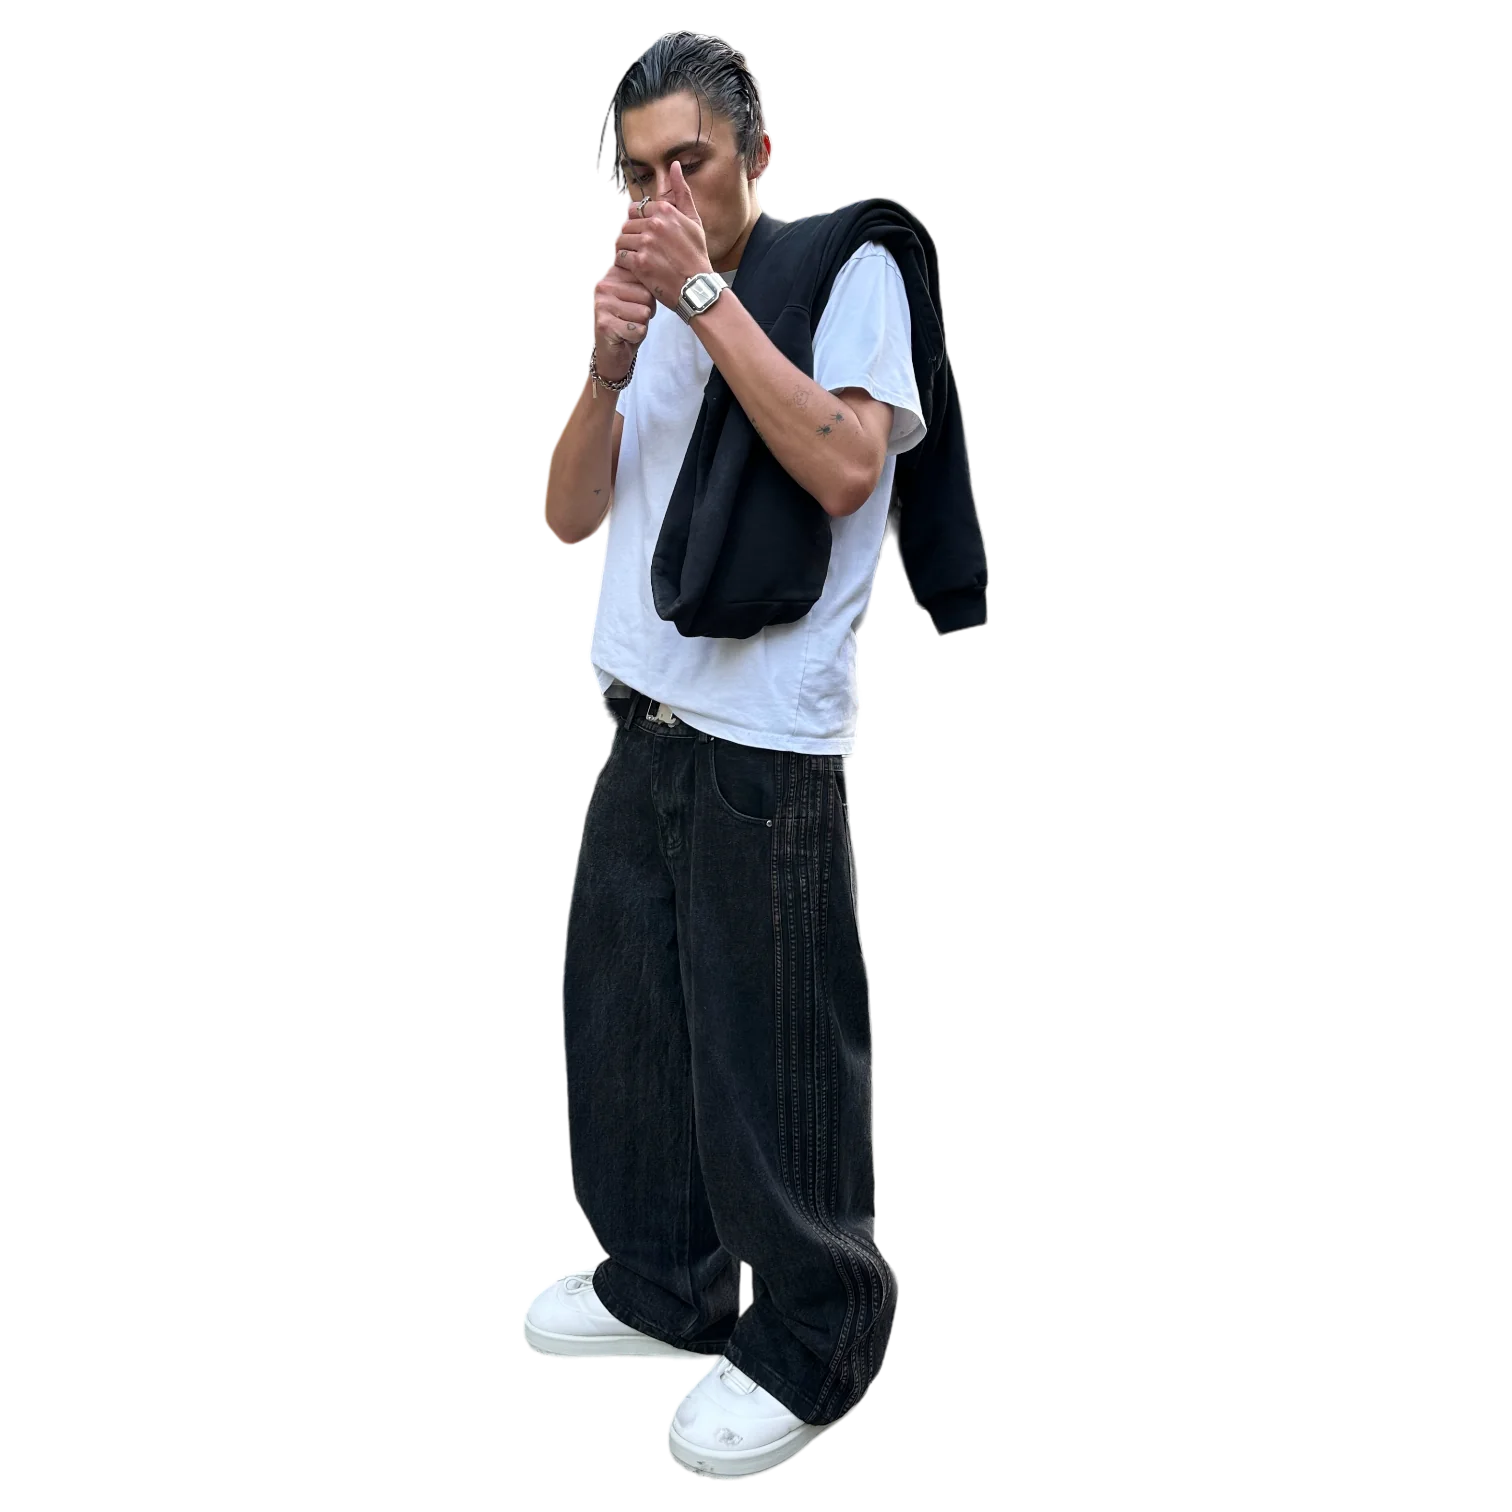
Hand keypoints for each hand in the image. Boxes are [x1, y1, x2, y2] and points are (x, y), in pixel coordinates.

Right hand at [592, 260, 656, 379]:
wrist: (610, 354)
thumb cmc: (624, 323)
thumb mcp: (633, 297)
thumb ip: (641, 283)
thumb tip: (659, 275)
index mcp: (609, 274)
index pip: (643, 277)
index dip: (646, 295)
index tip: (634, 303)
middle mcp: (602, 286)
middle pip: (646, 295)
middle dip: (646, 311)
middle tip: (631, 319)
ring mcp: (602, 305)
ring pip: (644, 312)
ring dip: (641, 324)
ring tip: (628, 327)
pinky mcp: (605, 325)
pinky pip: (639, 329)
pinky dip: (636, 337)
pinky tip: (625, 337)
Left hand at [611, 160, 712, 314]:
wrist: (697, 286)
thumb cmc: (696, 255)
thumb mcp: (694, 220)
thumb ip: (681, 192)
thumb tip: (674, 165)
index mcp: (665, 211)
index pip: (636, 210)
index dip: (639, 222)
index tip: (646, 234)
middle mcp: (654, 224)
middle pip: (626, 225)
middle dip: (632, 237)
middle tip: (645, 250)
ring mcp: (645, 244)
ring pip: (621, 241)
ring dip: (627, 250)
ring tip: (641, 258)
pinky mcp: (639, 263)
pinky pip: (620, 258)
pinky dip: (625, 264)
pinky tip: (637, 268)